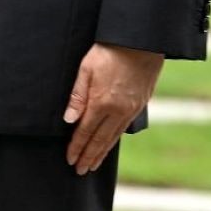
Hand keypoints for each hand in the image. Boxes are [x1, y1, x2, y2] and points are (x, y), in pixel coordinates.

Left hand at [63, 42, 164, 174]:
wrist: (141, 40)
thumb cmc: (110, 50)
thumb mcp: (87, 68)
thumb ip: (77, 96)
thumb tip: (69, 120)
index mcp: (102, 102)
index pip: (85, 132)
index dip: (77, 147)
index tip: (70, 159)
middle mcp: (118, 110)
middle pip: (100, 140)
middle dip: (88, 156)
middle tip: (80, 170)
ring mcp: (131, 108)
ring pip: (114, 137)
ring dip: (102, 152)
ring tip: (93, 164)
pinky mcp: (141, 104)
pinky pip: (124, 127)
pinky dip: (115, 139)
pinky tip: (110, 143)